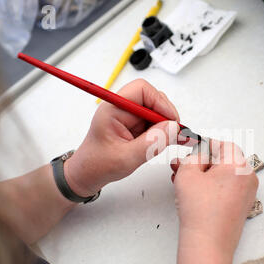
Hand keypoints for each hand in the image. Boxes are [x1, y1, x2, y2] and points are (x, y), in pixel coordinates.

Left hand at [65, 79, 179, 196]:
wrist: (88, 174)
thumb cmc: (98, 165)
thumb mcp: (127, 157)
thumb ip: (152, 142)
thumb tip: (173, 128)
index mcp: (113, 109)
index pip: (141, 90)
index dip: (160, 102)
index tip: (171, 120)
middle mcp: (122, 108)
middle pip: (152, 98)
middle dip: (167, 115)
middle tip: (176, 133)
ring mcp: (129, 116)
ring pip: (156, 111)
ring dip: (167, 124)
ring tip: (176, 139)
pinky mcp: (135, 125)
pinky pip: (155, 122)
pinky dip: (165, 131)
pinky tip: (173, 140)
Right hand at [171, 140, 258, 255]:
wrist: (208, 244)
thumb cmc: (201, 211)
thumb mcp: (188, 173)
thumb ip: (192, 157)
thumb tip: (198, 155)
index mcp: (239, 166)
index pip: (224, 145)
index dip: (206, 145)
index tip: (193, 147)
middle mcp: (248, 178)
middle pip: (224, 160)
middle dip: (201, 162)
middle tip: (183, 165)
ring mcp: (247, 194)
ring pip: (224, 176)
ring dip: (204, 175)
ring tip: (182, 179)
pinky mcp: (242, 206)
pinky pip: (227, 189)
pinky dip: (211, 187)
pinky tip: (193, 191)